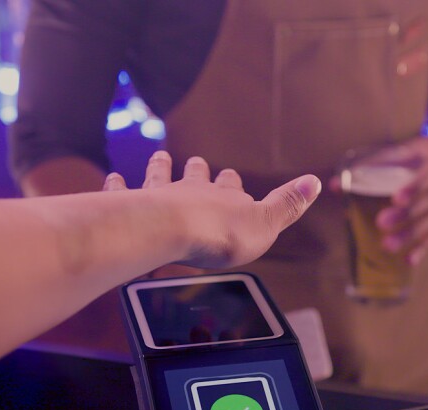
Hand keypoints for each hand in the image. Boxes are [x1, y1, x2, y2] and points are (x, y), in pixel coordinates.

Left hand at [104, 151, 320, 269]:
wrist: (176, 233)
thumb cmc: (221, 235)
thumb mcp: (266, 224)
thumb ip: (288, 205)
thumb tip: (316, 182)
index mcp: (224, 198)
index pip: (231, 187)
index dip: (231, 184)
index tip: (229, 176)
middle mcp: (192, 191)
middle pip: (195, 176)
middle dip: (197, 170)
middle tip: (196, 161)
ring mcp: (160, 197)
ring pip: (160, 176)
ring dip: (159, 167)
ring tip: (159, 157)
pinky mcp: (133, 207)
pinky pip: (122, 191)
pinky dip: (117, 184)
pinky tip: (112, 178)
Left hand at [330, 137, 427, 265]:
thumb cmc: (417, 152)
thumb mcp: (400, 150)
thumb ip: (370, 166)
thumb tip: (333, 186)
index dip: (413, 187)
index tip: (395, 198)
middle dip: (406, 214)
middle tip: (381, 223)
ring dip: (410, 234)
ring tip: (387, 246)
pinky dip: (423, 248)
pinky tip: (409, 260)